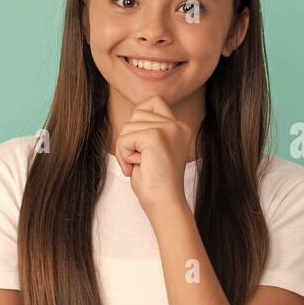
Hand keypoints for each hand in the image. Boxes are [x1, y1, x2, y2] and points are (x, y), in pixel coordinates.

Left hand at [112, 95, 191, 214]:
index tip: (143, 145)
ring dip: (125, 148)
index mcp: (180, 127)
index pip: (153, 102)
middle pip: (137, 114)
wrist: (165, 202)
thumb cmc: (155, 182)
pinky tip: (138, 166)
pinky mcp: (156, 136)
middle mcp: (177, 125)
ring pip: (128, 126)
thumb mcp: (153, 149)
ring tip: (139, 164)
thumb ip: (148, 129)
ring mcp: (168, 129)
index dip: (140, 118)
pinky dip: (124, 155)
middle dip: (129, 138)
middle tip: (138, 160)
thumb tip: (133, 115)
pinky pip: (124, 138)